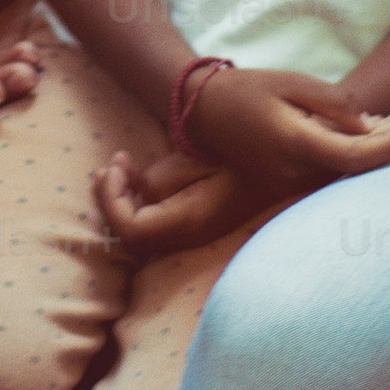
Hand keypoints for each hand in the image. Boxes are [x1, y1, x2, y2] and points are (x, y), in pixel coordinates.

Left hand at [92, 144, 249, 255]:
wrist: (280, 160)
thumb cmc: (239, 154)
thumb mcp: (195, 162)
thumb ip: (160, 181)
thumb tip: (134, 193)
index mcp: (188, 222)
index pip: (131, 230)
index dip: (111, 202)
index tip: (113, 167)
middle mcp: (187, 235)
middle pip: (130, 235)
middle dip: (109, 201)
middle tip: (110, 165)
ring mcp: (190, 232)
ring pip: (139, 229)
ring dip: (120, 198)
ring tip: (120, 163)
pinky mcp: (191, 221)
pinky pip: (153, 219)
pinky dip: (135, 198)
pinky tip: (134, 171)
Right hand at [182, 62, 389, 209]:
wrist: (203, 114)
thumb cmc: (247, 91)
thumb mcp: (291, 83)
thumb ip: (334, 104)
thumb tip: (369, 125)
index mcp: (298, 146)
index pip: (358, 156)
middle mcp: (300, 173)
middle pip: (364, 163)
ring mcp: (297, 181)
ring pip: (354, 164)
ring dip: (387, 139)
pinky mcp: (296, 179)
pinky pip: (339, 164)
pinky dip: (364, 144)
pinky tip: (388, 123)